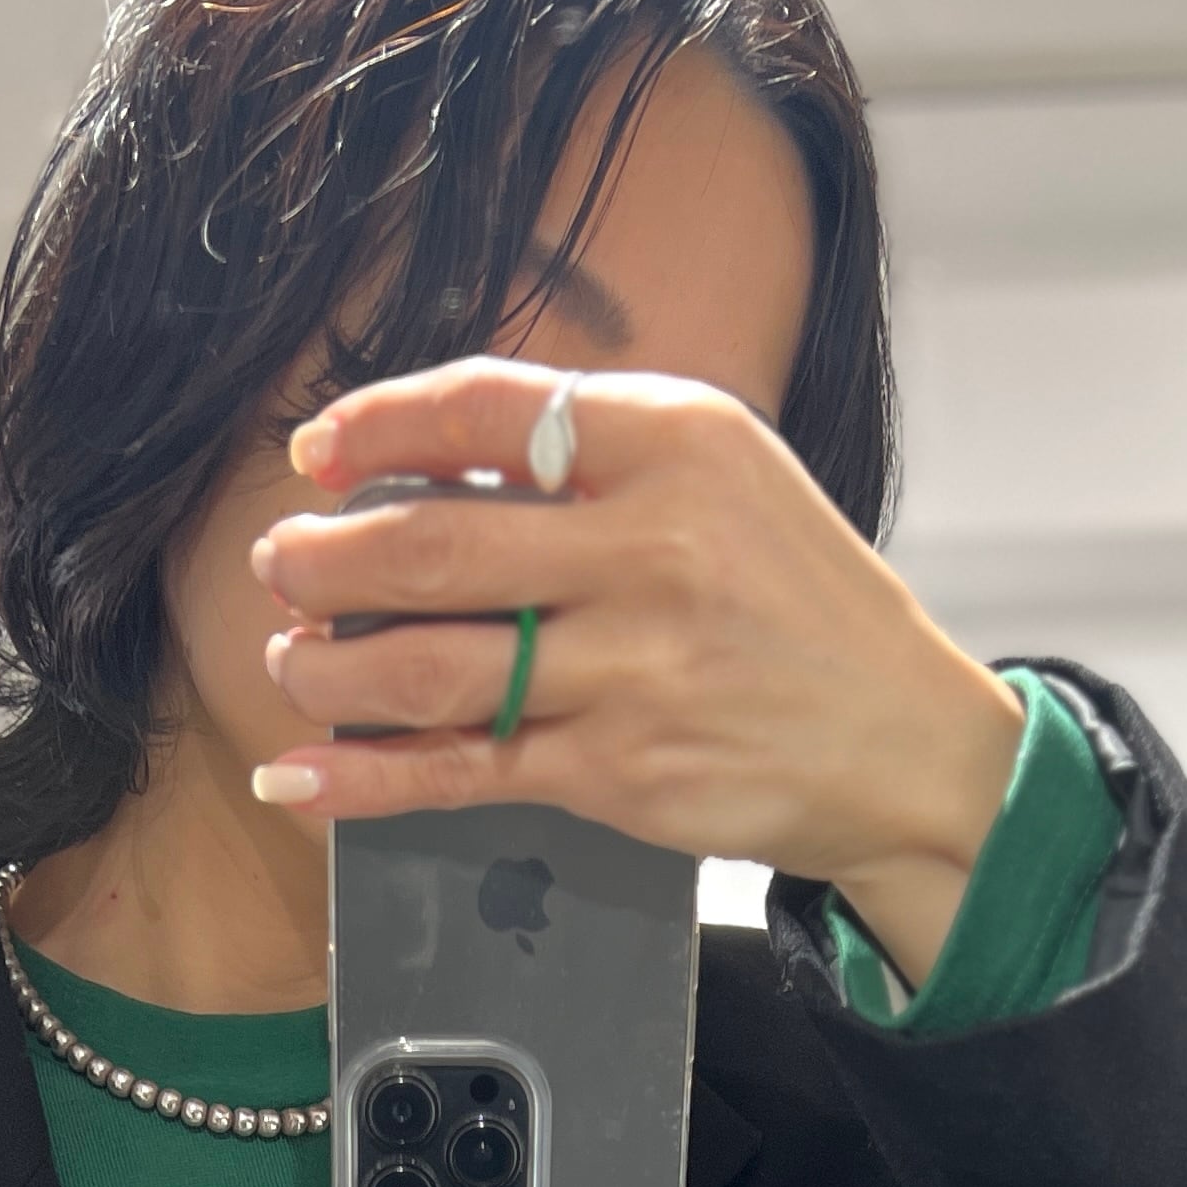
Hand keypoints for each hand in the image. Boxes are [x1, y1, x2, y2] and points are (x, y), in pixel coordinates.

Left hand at [246, 358, 1023, 988]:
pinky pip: (460, 770)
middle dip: (327, 558)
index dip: (379, 426)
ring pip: (429, 666)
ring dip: (329, 666)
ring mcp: (632, 666)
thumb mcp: (728, 480)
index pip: (490, 408)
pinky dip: (363, 779)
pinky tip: (299, 777)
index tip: (317, 453)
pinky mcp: (618, 770)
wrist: (905, 741)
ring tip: (289, 659)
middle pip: (434, 545)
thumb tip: (438, 464)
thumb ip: (600, 460)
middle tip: (281, 564)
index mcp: (676, 442)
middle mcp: (651, 546)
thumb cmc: (803, 606)